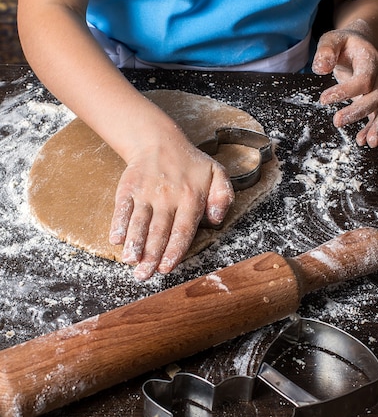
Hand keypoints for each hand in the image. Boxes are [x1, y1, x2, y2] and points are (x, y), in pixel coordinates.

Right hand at [109, 132, 233, 280]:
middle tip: (145, 275)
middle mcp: (168, 197)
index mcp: (191, 198)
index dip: (174, 250)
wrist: (159, 141)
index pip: (182, 230)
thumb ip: (223, 196)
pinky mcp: (128, 188)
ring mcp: (146, 193)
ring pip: (140, 221)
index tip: (166, 267)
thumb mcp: (216, 174)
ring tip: (130, 261)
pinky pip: (123, 208)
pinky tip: (116, 239)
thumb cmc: (190, 164)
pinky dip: (118, 223)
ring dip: (134, 243)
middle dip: (151, 255)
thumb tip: (216, 219)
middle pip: (159, 231)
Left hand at [312, 28, 377, 147]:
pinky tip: (362, 141)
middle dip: (357, 111)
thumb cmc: (344, 44)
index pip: (363, 79)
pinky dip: (372, 129)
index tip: (323, 100)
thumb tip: (321, 68)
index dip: (345, 91)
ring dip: (376, 127)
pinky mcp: (376, 99)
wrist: (360, 44)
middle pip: (375, 97)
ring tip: (365, 142)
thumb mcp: (332, 40)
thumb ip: (326, 50)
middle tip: (336, 121)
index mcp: (370, 60)